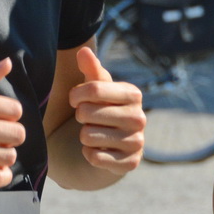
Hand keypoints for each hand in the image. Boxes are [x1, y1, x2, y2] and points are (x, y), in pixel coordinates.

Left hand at [67, 46, 144, 174]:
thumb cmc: (104, 108)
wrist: (114, 143)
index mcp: (133, 94)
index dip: (76, 94)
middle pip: (87, 113)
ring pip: (88, 136)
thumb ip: (91, 69)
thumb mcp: (98, 88)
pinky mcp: (130, 163)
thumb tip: (83, 51)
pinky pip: (94, 157)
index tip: (74, 99)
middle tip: (87, 119)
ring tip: (95, 132)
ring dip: (84, 135)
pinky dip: (89, 154)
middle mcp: (140, 118)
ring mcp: (137, 142)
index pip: (93, 89)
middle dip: (80, 116)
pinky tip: (98, 149)